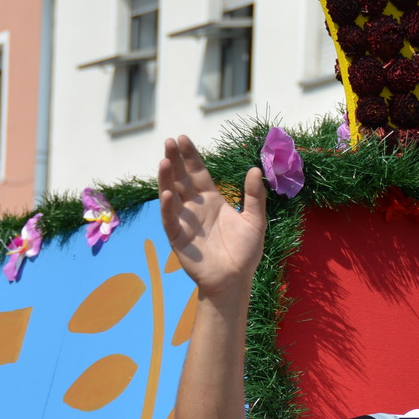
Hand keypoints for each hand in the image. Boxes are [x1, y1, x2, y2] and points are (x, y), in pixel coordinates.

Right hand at [158, 135, 267, 299]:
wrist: (236, 280)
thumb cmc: (245, 252)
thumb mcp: (255, 221)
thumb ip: (254, 196)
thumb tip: (255, 168)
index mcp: (212, 200)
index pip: (198, 172)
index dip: (190, 156)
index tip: (182, 138)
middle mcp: (195, 207)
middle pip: (181, 179)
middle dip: (175, 161)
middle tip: (169, 141)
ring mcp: (184, 221)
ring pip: (171, 195)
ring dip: (166, 179)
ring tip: (163, 161)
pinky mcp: (178, 238)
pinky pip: (170, 220)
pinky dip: (168, 207)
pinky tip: (167, 194)